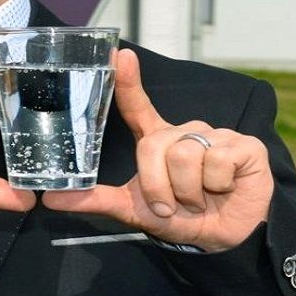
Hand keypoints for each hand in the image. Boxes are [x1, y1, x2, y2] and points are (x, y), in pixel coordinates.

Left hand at [41, 49, 272, 251]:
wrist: (223, 239)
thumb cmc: (179, 218)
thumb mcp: (133, 210)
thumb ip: (94, 200)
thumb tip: (50, 199)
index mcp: (158, 140)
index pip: (138, 106)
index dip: (127, 81)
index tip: (119, 55)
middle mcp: (185, 131)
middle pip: (154, 145)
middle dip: (158, 185)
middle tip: (172, 205)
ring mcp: (216, 135)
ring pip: (185, 155)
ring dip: (188, 192)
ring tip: (199, 200)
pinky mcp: (245, 145)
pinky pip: (218, 162)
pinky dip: (217, 186)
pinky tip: (224, 189)